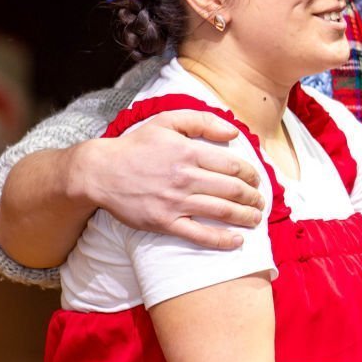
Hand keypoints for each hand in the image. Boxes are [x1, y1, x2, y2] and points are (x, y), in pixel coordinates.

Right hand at [76, 112, 262, 248]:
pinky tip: (236, 241)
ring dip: (246, 217)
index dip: (252, 175)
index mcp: (189, 152)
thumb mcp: (167, 121)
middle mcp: (186, 177)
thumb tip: (233, 130)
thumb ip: (202, 121)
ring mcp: (176, 202)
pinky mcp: (164, 222)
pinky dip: (222, 240)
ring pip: (222, 212)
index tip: (257, 180)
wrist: (100, 172)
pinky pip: (199, 235)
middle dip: (254, 197)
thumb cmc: (136, 145)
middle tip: (260, 202)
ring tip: (256, 219)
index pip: (234, 165)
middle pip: (233, 190)